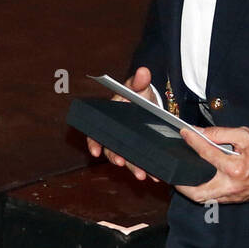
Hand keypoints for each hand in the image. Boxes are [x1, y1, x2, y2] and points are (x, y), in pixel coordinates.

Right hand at [85, 65, 163, 182]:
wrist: (151, 106)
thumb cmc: (139, 95)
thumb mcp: (139, 87)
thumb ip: (139, 81)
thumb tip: (143, 72)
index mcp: (109, 120)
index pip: (96, 133)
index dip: (94, 143)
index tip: (96, 151)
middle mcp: (115, 135)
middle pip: (111, 150)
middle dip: (117, 159)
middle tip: (122, 164)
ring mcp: (127, 144)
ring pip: (126, 159)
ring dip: (133, 168)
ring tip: (143, 175)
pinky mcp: (138, 151)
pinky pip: (139, 162)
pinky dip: (146, 169)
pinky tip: (154, 175)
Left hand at [174, 126, 248, 204]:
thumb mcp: (245, 135)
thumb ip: (220, 133)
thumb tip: (200, 132)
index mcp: (234, 168)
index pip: (205, 153)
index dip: (192, 141)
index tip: (184, 133)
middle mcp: (232, 185)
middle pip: (197, 192)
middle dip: (182, 185)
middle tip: (175, 173)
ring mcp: (234, 196)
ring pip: (205, 199)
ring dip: (192, 191)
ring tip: (184, 178)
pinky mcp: (237, 200)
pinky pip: (215, 199)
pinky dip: (205, 191)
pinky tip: (201, 181)